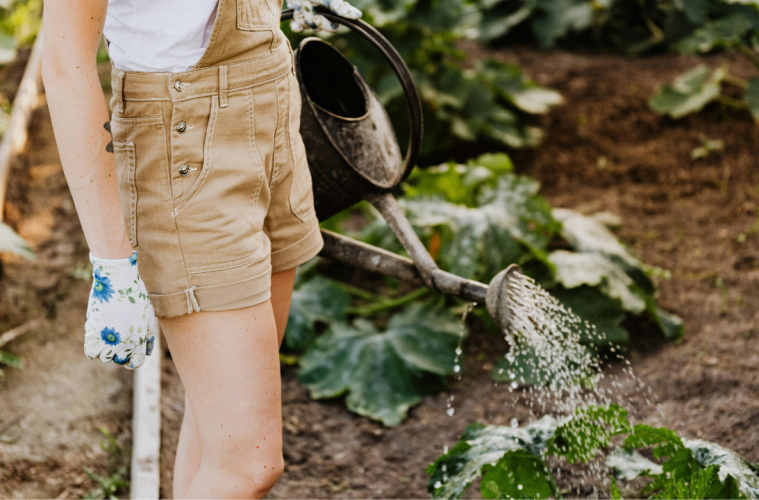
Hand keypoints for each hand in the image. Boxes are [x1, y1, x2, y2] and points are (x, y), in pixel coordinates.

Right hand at [83, 251, 158, 369]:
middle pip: (120, 360)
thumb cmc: (135, 295)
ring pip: (104, 358)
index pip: (136, 363)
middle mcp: (123, 343)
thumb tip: (148, 352)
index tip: (130, 354)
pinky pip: (90, 352)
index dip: (134, 360)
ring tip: (109, 337)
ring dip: (106, 351)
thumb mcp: (148, 315)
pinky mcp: (92, 332)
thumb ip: (148, 335)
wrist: (117, 280)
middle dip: (121, 354)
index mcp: (139, 339)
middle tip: (119, 341)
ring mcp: (107, 339)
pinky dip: (93, 349)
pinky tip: (98, 339)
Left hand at [287, 0, 361, 32]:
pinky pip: (298, 28)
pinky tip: (294, 12)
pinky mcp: (297, 16)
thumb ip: (339, 6)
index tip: (317, 17)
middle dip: (311, 18)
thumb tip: (358, 15)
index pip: (333, 26)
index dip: (325, 25)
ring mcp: (309, 14)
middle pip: (319, 28)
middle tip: (305, 4)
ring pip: (308, 26)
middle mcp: (322, 12)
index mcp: (331, 8)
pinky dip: (295, 23)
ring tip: (299, 3)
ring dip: (301, 16)